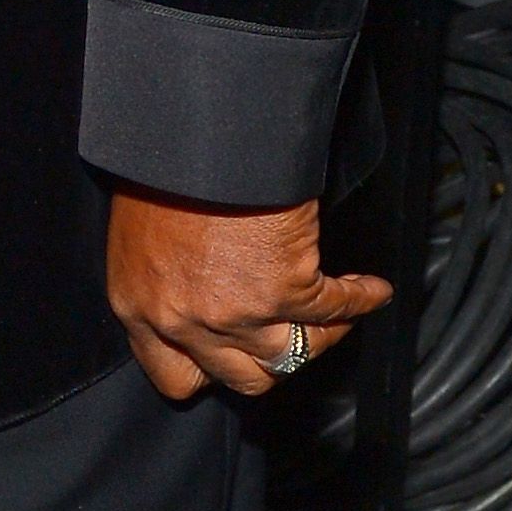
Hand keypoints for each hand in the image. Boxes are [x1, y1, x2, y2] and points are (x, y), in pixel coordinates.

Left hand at [107, 188, 389, 403]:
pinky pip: (334, 309)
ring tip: (337, 315)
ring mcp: (234, 314)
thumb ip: (165, 275)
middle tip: (292, 334)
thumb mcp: (140, 234)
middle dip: (273, 360)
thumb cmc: (163, 167)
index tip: (236, 354)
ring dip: (322, 335)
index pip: (175, 376)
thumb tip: (201, 286)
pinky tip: (372, 290)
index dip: (214, 368)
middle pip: (243, 378)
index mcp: (138, 307)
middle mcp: (183, 322)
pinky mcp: (283, 290)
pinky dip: (360, 300)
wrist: (196, 132)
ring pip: (292, 355)